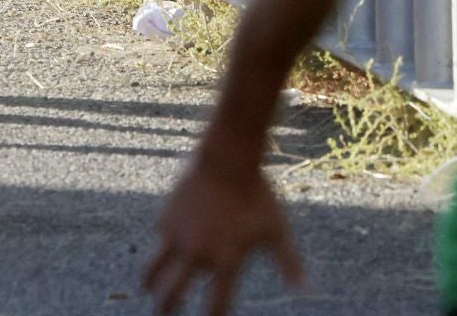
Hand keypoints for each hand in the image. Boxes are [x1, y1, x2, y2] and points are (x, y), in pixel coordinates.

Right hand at [146, 158, 304, 315]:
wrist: (227, 156)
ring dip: (150, 285)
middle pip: (172, 295)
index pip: (215, 307)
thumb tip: (307, 291)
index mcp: (226, 261)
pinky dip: (162, 247)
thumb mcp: (277, 229)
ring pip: (153, 271)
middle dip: (167, 310)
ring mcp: (178, 236)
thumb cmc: (257, 193)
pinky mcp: (165, 219)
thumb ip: (289, 263)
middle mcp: (197, 254)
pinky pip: (159, 240)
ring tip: (149, 290)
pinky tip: (164, 246)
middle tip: (165, 315)